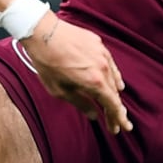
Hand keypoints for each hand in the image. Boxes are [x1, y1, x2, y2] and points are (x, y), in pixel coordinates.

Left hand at [21, 14, 131, 133]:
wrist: (43, 33)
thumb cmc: (47, 62)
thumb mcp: (59, 90)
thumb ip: (80, 103)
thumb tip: (94, 115)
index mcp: (95, 82)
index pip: (112, 105)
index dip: (117, 119)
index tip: (120, 129)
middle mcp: (103, 68)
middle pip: (114, 94)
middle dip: (115, 110)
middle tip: (116, 122)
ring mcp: (102, 54)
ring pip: (114, 78)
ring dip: (115, 94)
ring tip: (117, 106)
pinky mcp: (99, 45)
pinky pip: (110, 64)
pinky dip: (113, 76)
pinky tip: (115, 81)